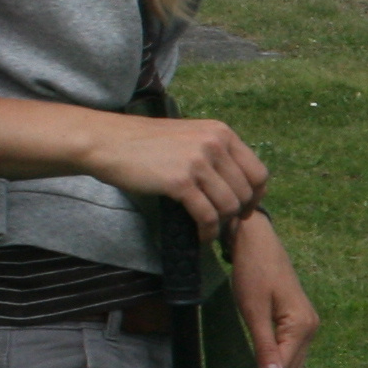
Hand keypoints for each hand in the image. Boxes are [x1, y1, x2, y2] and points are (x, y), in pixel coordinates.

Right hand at [89, 112, 268, 237]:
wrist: (109, 142)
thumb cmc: (146, 143)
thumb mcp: (190, 137)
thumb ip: (215, 153)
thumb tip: (237, 184)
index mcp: (221, 132)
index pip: (258, 172)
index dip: (256, 196)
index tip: (245, 210)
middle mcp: (214, 144)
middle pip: (246, 192)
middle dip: (238, 213)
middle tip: (224, 224)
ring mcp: (198, 162)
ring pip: (229, 206)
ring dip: (221, 224)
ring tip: (209, 229)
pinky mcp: (180, 182)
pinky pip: (207, 216)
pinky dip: (207, 231)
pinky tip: (201, 235)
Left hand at [221, 212, 317, 367]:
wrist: (257, 240)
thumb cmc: (253, 271)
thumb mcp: (253, 311)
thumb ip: (264, 348)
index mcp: (301, 325)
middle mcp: (310, 327)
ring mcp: (307, 323)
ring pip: (291, 362)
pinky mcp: (298, 318)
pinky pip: (289, 349)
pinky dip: (274, 361)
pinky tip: (258, 366)